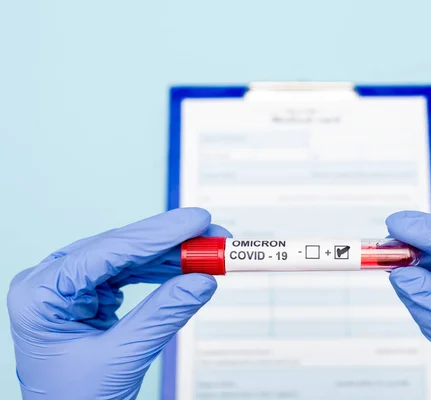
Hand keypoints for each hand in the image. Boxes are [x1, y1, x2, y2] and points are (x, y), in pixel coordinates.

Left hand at [7, 208, 229, 399]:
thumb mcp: (121, 359)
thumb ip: (163, 315)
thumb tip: (202, 281)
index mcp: (40, 294)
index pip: (105, 251)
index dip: (157, 234)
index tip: (197, 221)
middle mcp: (51, 282)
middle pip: (119, 249)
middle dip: (171, 242)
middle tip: (212, 236)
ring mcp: (69, 288)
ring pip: (128, 258)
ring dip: (170, 256)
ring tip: (208, 254)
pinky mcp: (88, 296)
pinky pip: (128, 274)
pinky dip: (160, 271)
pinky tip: (185, 267)